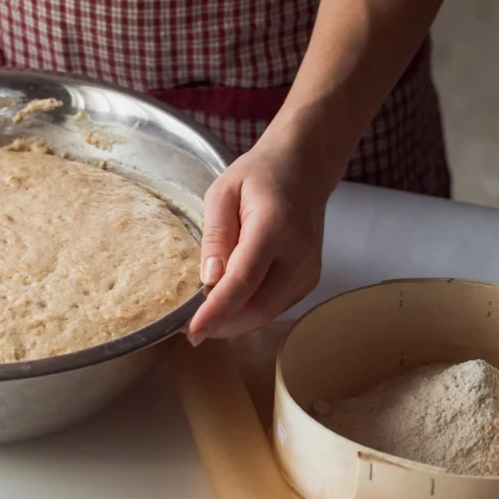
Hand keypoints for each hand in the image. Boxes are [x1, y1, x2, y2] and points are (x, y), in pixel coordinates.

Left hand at [187, 132, 330, 344]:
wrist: (304, 168)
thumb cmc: (259, 175)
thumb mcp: (222, 192)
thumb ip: (215, 234)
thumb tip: (208, 279)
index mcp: (274, 227)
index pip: (243, 280)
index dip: (216, 310)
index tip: (191, 329)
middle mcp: (298, 254)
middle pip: (259, 307)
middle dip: (222, 325)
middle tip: (189, 330)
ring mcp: (308, 269)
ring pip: (268, 313)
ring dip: (234, 323)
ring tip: (203, 319)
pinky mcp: (309, 279)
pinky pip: (276, 306)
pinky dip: (250, 312)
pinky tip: (228, 306)